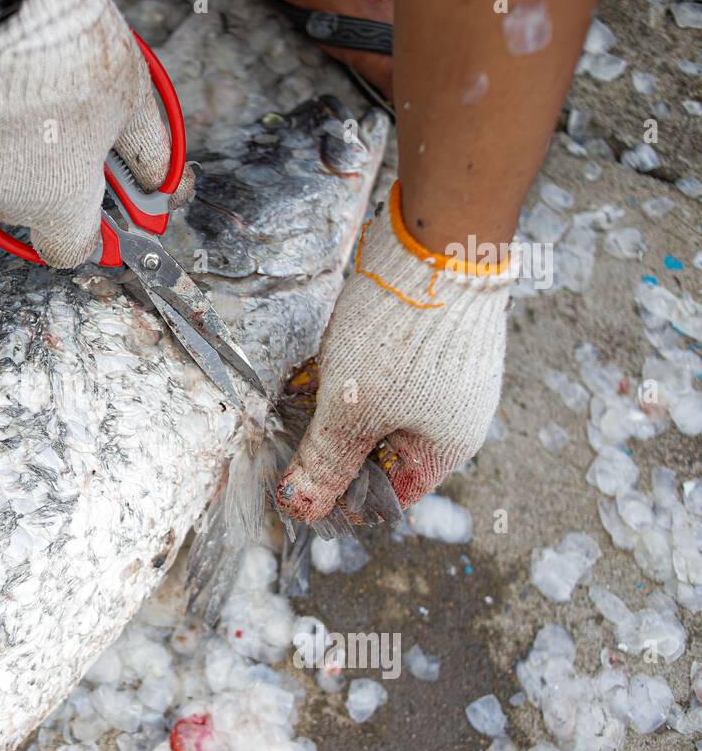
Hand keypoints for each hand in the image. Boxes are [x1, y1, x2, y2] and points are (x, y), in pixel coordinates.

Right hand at [0, 0, 192, 267]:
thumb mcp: (131, 98)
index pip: (70, 249)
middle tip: (59, 114)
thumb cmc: (66, 48)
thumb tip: (160, 183)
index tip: (99, 206)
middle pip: (25, 201)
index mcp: (56, 203)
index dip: (87, 229)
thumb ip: (147, 152)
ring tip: (12, 82)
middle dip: (43, 168)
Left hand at [276, 182, 511, 521]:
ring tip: (308, 385)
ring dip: (338, 403)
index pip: (388, 496)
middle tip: (295, 424)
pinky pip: (383, 371)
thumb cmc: (402, 333)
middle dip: (334, 441)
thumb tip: (302, 510)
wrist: (438, 240)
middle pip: (380, 451)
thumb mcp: (352, 410)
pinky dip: (351, 370)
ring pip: (377, 408)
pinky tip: (327, 355)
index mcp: (445, 447)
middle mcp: (453, 415)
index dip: (339, 495)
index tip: (297, 482)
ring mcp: (445, 375)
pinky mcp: (430, 339)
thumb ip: (326, 463)